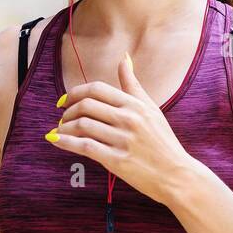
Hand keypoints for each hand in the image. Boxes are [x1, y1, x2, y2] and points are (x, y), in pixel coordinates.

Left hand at [45, 52, 194, 204]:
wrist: (177, 174)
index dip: (74, 93)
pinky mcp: (117, 160)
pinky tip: (56, 141)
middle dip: (67, 111)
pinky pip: (84, 146)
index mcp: (135, 105)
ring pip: (82, 126)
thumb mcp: (151, 108)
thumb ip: (133, 84)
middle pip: (85, 106)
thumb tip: (123, 58)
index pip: (96, 89)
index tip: (64, 101)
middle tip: (62, 118)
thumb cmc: (163, 141)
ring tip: (60, 131)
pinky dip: (65, 142)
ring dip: (64, 127)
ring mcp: (123, 140)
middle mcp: (129, 119)